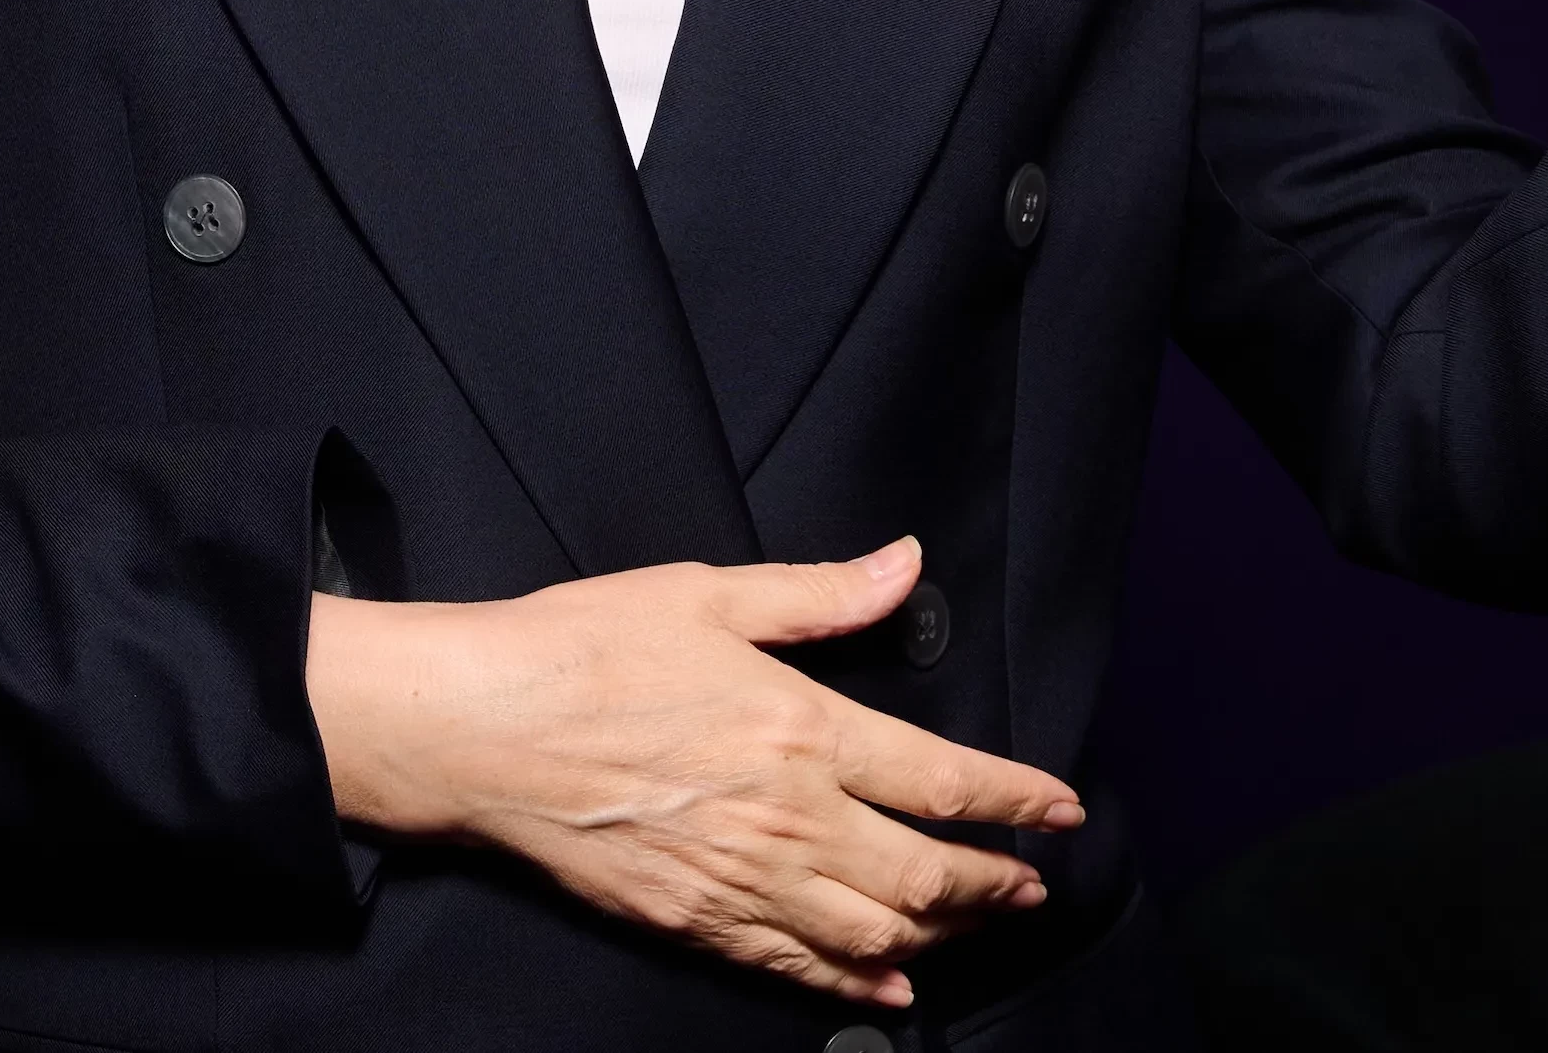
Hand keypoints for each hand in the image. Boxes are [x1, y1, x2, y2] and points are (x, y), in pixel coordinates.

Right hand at [304, 535, 1082, 1009]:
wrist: (485, 728)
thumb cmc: (588, 645)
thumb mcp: (709, 594)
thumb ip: (820, 594)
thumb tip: (905, 562)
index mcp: (801, 728)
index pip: (943, 780)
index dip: (1016, 800)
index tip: (1062, 808)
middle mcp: (788, 818)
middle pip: (925, 873)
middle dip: (995, 882)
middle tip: (1035, 883)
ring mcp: (741, 883)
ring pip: (874, 931)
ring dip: (942, 933)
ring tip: (979, 924)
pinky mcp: (694, 922)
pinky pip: (797, 970)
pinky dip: (856, 983)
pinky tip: (889, 984)